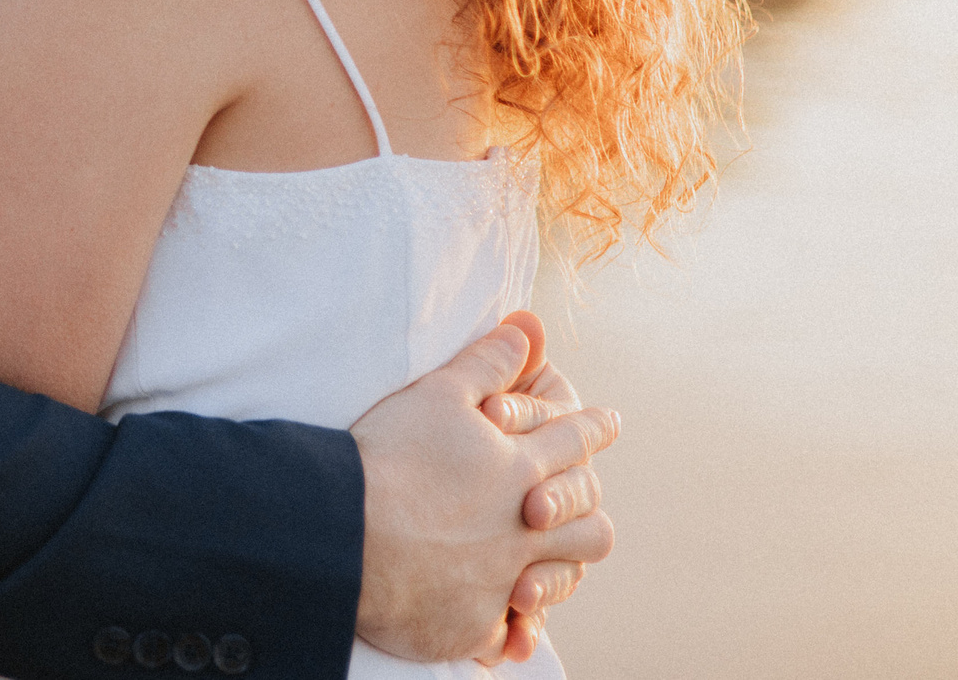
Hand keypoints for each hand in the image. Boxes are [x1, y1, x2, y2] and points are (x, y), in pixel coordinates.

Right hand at [352, 313, 617, 664]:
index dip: (593, 427)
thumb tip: (531, 326)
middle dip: (588, 504)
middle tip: (588, 499)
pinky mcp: (473, 623)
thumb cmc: (389, 457)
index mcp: (521, 466)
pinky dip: (506, 629)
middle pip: (587, 518)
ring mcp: (503, 578)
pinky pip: (505, 632)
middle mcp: (524, 526)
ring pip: (560, 577)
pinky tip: (500, 627)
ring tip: (550, 564)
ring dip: (560, 570)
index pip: (574, 440)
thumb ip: (489, 362)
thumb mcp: (439, 393)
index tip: (610, 421)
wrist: (347, 533)